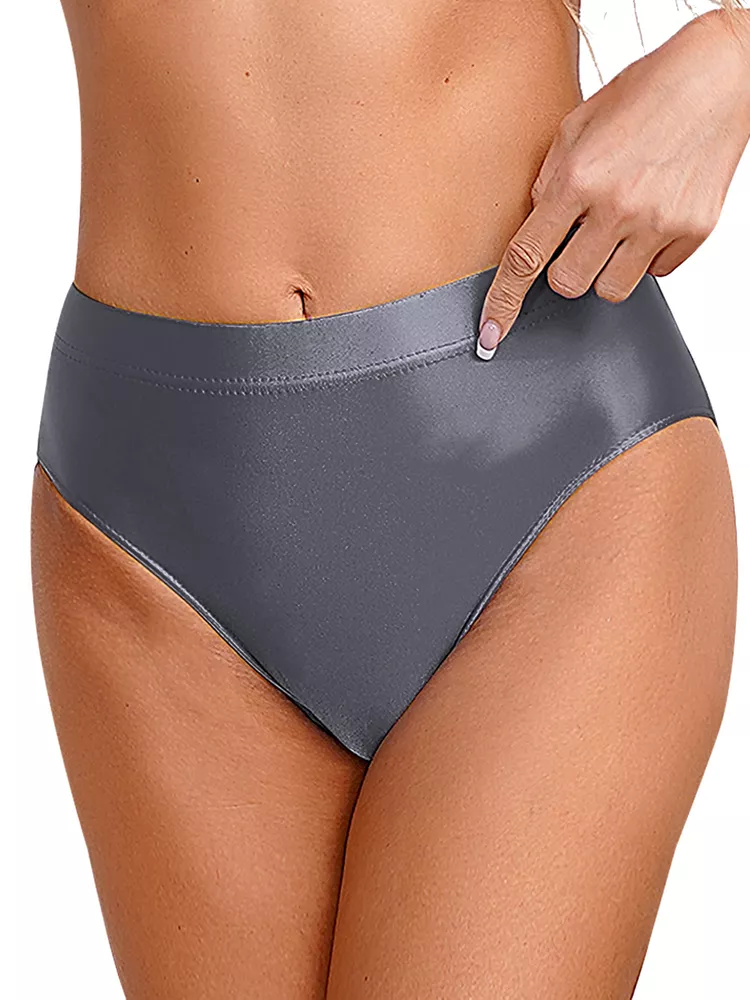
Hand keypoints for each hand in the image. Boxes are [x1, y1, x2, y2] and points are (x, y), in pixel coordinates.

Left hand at [476, 9, 749, 360]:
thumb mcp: (576, 126)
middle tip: (580, 233)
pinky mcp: (693, 231)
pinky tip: (651, 217)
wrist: (719, 77)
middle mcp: (618, 206)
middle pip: (568, 284)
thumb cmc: (646, 93)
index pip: (526, 258)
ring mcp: (658, 223)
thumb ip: (548, 180)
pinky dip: (646, 256)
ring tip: (618, 225)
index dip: (503, 302)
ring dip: (604, 268)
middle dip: (565, 267)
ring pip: (610, 289)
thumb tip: (533, 225)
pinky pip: (655, 274)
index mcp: (579, 178)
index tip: (491, 335)